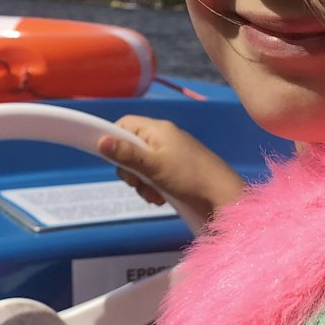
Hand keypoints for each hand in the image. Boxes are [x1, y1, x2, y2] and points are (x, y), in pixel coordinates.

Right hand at [98, 116, 245, 224]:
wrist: (222, 197)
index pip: (124, 125)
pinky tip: (162, 199)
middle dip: (130, 170)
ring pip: (141, 167)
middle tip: (137, 182)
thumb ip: (127, 154)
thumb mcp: (153, 166)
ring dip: (142, 184)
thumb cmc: (189, 177)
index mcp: (157, 130)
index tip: (113, 160)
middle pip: (130, 149)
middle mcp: (163, 139)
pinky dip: (153, 189)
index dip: (113, 140)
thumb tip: (101, 141)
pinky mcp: (176, 172)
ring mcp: (170, 155)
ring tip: (154, 195)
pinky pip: (154, 177)